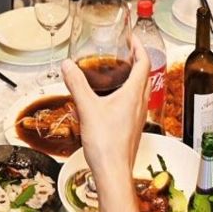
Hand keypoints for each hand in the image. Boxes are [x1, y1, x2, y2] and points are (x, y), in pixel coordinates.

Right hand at [63, 36, 148, 211]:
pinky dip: (128, 94)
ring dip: (134, 78)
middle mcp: (140, 104)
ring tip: (119, 73)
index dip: (139, 47)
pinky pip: (135, 104)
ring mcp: (138, 117)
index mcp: (133, 94)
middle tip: (126, 52)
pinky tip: (113, 101)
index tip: (132, 38)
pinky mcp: (133, 128)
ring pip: (141, 90)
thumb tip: (67, 66)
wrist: (113, 173)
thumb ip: (77, 85)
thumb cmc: (106, 143)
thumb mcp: (87, 108)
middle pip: (145, 75)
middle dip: (137, 60)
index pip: (144, 63)